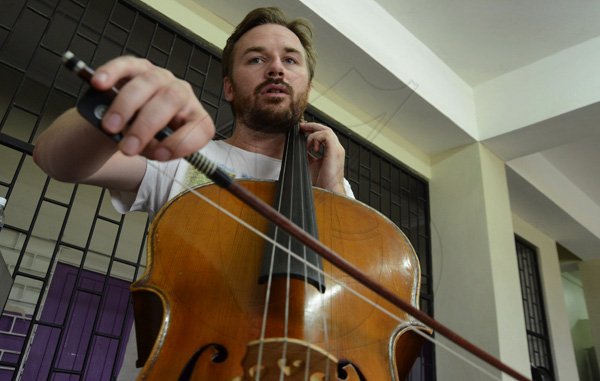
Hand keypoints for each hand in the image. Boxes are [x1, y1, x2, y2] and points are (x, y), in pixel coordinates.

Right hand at [91, 56, 214, 160]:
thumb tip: (134, 144)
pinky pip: (127, 65)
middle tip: (128, 146)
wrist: (129, 122)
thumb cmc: (147, 137)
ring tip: (110, 127)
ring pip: (147, 83)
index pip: (201, 128)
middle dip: (146, 126)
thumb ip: (150, 148)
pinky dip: (112, 73)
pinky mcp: (138, 66)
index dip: (182, 143)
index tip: (159, 155)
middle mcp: (182, 93)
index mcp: (194, 118)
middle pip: (171, 100)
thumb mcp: (153, 149)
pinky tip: (99, 85)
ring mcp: (161, 77)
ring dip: (126, 106)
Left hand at [300, 122, 345, 194]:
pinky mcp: (335, 151)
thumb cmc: (320, 182)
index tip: (302, 130)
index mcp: (332, 151)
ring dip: (313, 134)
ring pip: (326, 130)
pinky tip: (311, 148)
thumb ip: (307, 154)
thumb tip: (299, 147)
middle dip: (312, 126)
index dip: (314, 130)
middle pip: (326, 129)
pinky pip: (325, 135)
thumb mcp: (310, 164)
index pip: (325, 135)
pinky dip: (315, 138)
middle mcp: (337, 148)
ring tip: (307, 144)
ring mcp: (337, 149)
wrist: (327, 191)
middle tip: (301, 127)